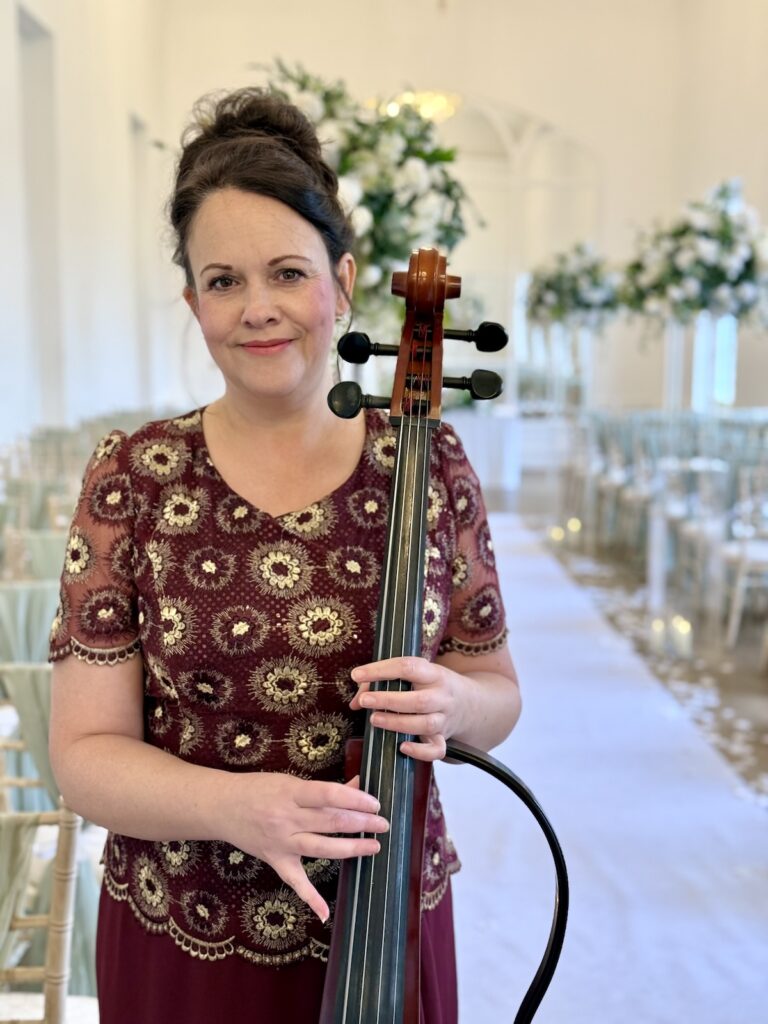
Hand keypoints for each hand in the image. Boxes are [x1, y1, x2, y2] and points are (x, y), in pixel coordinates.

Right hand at [220, 772, 388, 922]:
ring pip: (321, 848)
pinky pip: (295, 882)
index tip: (375, 804)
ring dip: (351, 849)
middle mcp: (286, 819)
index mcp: (291, 793)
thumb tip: (358, 787)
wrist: (223, 807)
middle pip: (330, 822)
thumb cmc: (260, 788)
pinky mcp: (275, 860)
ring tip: (373, 846)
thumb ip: (324, 789)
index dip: (355, 800)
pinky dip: (310, 898)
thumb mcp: (291, 782)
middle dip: (361, 824)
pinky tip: (325, 913)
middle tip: (384, 825)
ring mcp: (281, 842)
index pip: (329, 795)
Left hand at [350, 656, 467, 762]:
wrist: (470, 704)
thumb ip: (383, 683)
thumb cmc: (431, 686)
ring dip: (397, 723)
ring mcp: (445, 718)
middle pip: (419, 700)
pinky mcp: (444, 738)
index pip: (408, 667)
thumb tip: (355, 702)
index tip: (357, 674)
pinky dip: (420, 751)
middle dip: (388, 700)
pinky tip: (402, 746)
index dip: (381, 670)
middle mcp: (442, 696)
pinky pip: (436, 750)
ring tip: (374, 719)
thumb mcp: (416, 675)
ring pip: (426, 724)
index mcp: (433, 673)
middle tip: (364, 701)